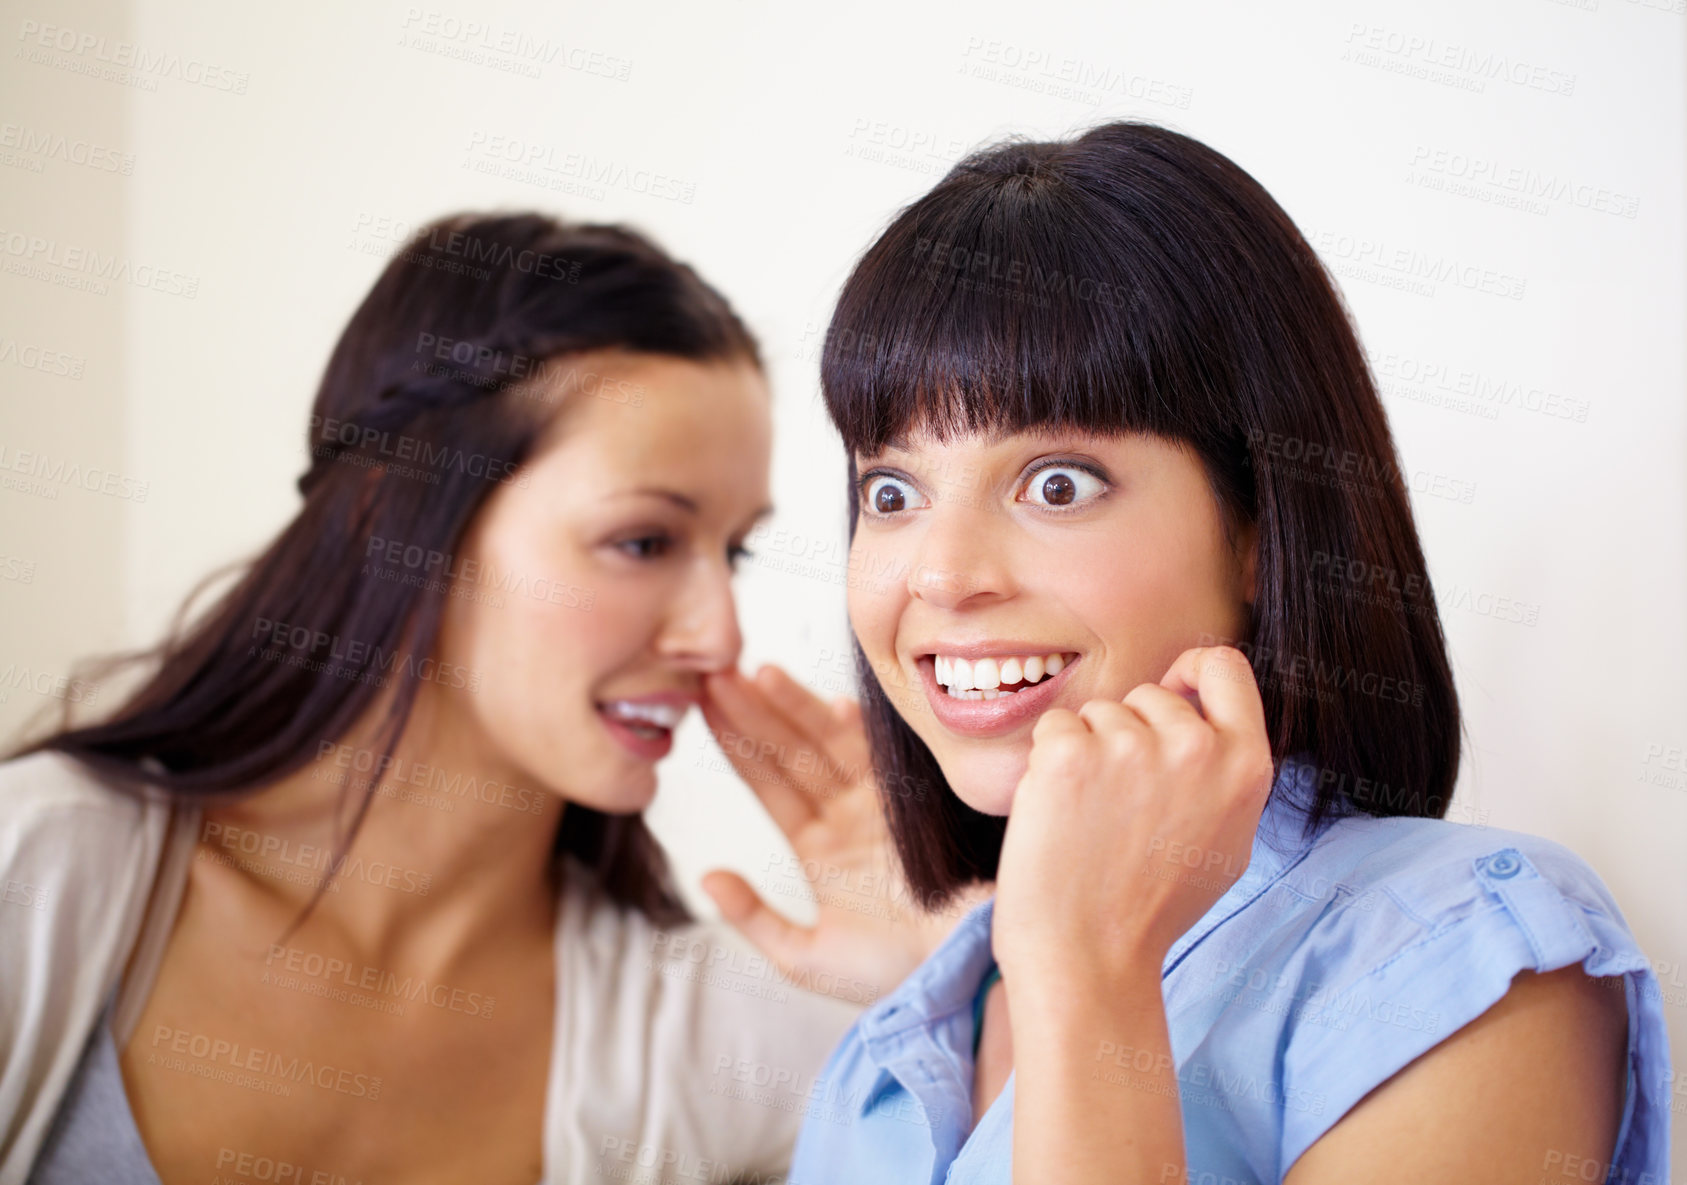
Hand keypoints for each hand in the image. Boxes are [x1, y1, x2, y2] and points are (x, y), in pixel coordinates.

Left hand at [699, 664, 987, 1002]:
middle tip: (719, 670)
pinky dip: (863, 731)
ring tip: (759, 673)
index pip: (768, 784)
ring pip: (830, 745)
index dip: (736, 744)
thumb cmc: (892, 974)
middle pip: (793, 752)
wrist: (962, 978)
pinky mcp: (920, 804)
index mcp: (819, 849)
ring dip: (796, 708)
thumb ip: (755, 917)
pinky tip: (835, 702)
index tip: (705, 706)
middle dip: (756, 712)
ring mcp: (884, 804)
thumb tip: (706, 877)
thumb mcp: (806, 957)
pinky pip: (885, 758)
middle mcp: (848, 817)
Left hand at [991, 645, 1274, 1003]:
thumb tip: (1202, 716)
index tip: (1171, 691)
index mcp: (1245, 766)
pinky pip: (1055, 728)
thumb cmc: (1151, 907)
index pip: (1225, 665)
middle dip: (1128, 734)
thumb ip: (1225, 772)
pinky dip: (1048, 763)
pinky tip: (1062, 815)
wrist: (1089, 956)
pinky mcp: (1071, 753)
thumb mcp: (1227, 840)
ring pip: (1099, 714)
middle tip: (1122, 808)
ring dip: (1087, 752)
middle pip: (1149, 695)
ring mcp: (1132, 746)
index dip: (1191, 672)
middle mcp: (1196, 747)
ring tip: (1094, 821)